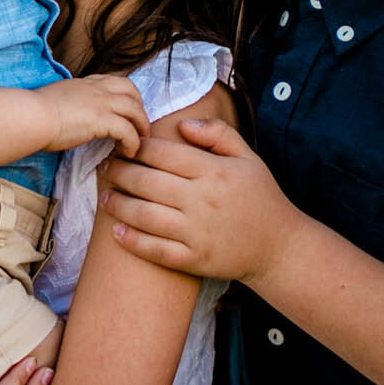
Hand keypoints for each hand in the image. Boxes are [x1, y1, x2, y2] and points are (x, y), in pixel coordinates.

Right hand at [35, 74, 148, 154]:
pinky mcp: (102, 120)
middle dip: (140, 107)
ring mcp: (100, 102)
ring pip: (134, 109)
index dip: (125, 95)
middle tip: (139, 125)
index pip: (113, 81)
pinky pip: (128, 130)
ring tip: (140, 141)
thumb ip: (68, 103)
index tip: (126, 110)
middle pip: (131, 91)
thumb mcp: (55, 99)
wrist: (31, 116)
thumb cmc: (34, 112)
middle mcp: (96, 89)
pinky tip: (129, 152)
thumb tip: (69, 115)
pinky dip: (133, 142)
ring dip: (141, 126)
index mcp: (84, 83)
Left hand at [98, 118, 299, 284]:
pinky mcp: (194, 260)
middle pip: (147, 182)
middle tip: (105, 168)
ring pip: (145, 216)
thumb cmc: (261, 196)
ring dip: (119, 205)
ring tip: (104, 197)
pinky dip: (133, 241)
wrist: (279, 247)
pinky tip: (117, 232)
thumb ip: (218, 133)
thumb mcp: (248, 157)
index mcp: (213, 171)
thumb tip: (182, 124)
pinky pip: (156, 250)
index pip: (164, 154)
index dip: (137, 148)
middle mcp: (202, 200)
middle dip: (119, 173)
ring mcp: (197, 233)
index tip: (123, 145)